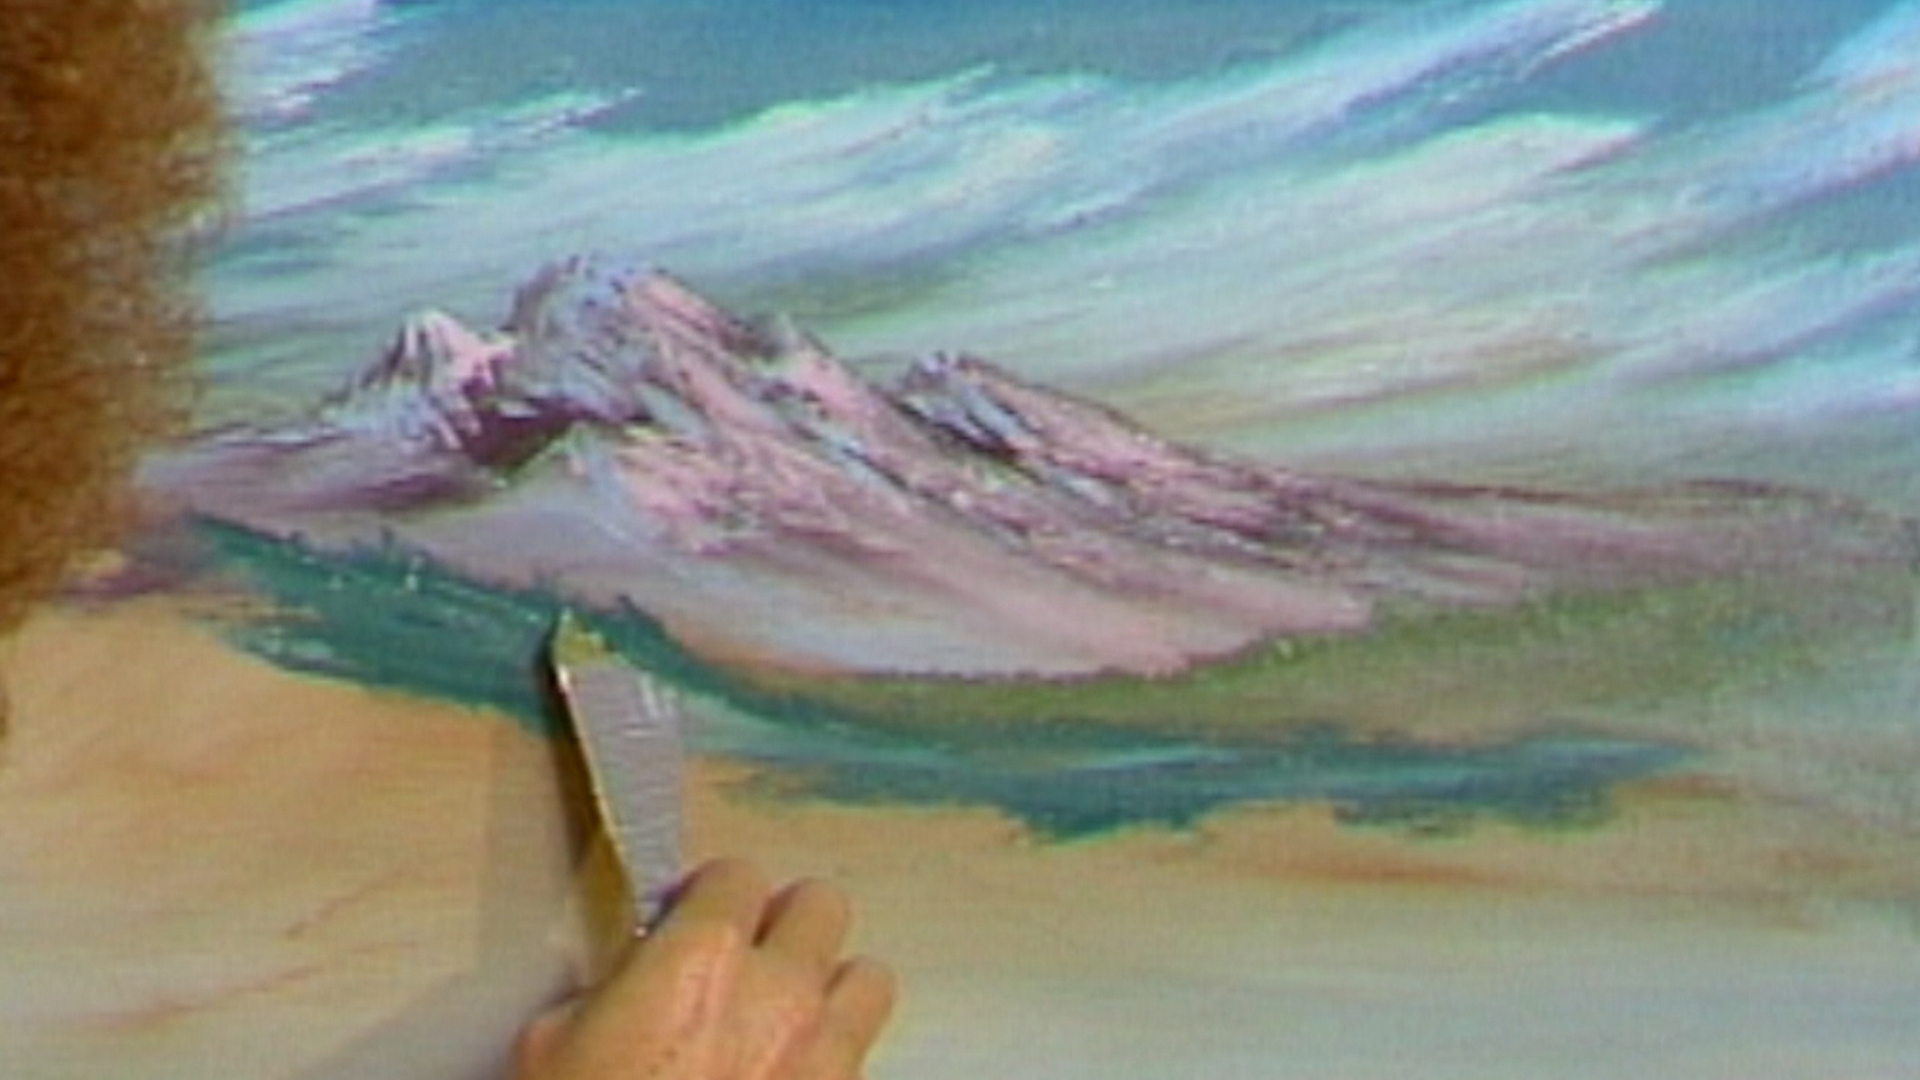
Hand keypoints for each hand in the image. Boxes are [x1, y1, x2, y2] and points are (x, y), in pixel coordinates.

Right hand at [514, 859, 896, 1079]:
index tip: (694, 919)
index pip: (738, 874)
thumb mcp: (552, 1047)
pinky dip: (836, 1063)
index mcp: (703, 957)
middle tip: (751, 959)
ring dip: (833, 989)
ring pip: (868, 979)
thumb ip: (609, 993)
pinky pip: (864, 1060)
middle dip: (787, 925)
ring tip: (791, 1020)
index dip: (713, 896)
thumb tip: (631, 987)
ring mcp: (828, 1054)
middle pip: (823, 906)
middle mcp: (782, 991)